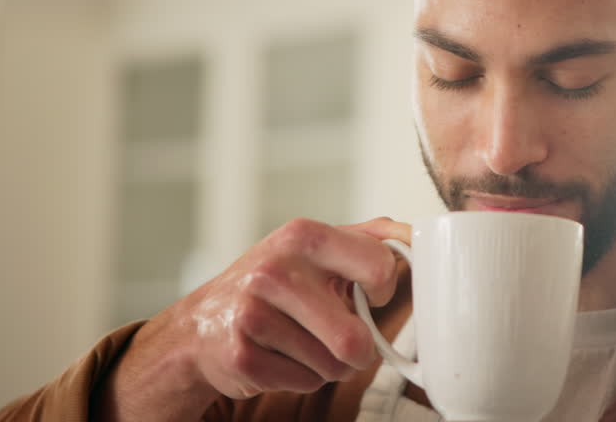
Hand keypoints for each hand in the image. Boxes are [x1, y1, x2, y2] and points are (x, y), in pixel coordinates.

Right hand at [95, 217, 410, 419]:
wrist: (200, 325)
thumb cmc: (272, 283)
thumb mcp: (313, 247)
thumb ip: (366, 237)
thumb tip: (415, 234)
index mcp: (303, 235)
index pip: (378, 265)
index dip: (385, 289)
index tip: (372, 294)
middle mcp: (275, 270)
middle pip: (354, 338)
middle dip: (360, 349)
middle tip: (347, 339)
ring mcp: (253, 314)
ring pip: (332, 365)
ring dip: (329, 364)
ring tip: (303, 343)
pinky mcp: (242, 356)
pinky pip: (304, 382)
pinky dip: (302, 378)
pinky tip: (280, 356)